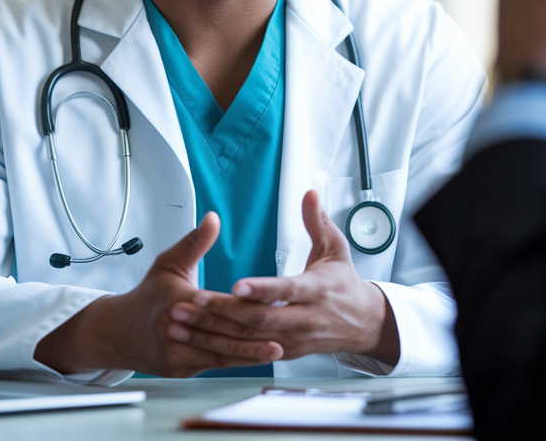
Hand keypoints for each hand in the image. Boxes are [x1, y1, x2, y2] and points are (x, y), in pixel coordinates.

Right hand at [34, 212, 282, 376]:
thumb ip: (195, 242)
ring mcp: (177, 352)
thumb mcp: (169, 263)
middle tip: (284, 328)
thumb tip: (213, 218)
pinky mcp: (181, 368)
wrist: (121, 332)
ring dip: (250, 352)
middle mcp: (176, 328)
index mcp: (176, 301)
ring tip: (277, 348)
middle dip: (253, 331)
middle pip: (221, 330)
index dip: (243, 302)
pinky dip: (237, 361)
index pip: (216, 303)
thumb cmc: (150, 295)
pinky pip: (215, 365)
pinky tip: (258, 358)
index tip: (268, 299)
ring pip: (220, 352)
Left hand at [168, 190, 400, 366]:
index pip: (285, 290)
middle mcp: (304, 319)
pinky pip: (248, 352)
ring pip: (248, 339)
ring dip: (213, 331)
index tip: (236, 285)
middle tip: (191, 300)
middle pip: (259, 319)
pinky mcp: (284, 352)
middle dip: (222, 310)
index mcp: (316, 290)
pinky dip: (221, 346)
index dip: (261, 289)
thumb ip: (317, 222)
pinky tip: (197, 337)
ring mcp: (292, 339)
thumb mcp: (336, 249)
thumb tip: (309, 193)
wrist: (363, 325)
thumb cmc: (345, 284)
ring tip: (182, 319)